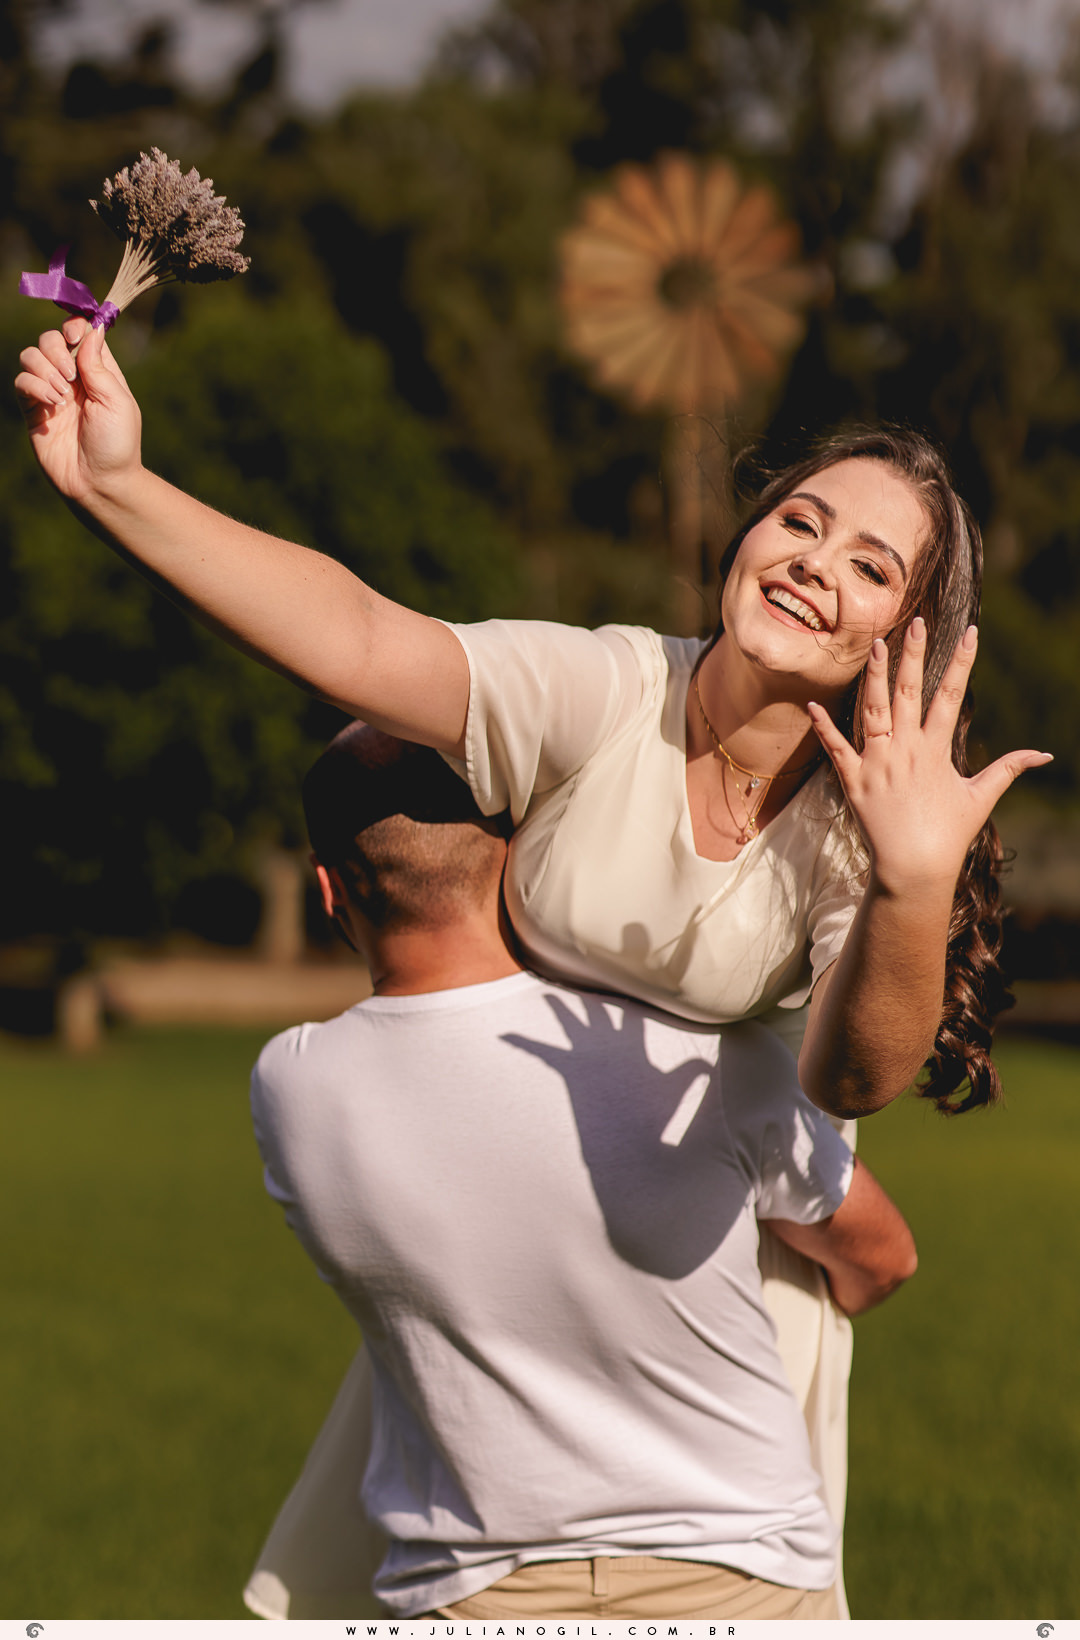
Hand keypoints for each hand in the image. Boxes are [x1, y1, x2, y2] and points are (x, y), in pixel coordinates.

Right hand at [14, 318, 141, 505]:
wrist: (99, 482)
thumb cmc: (117, 444)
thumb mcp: (116, 401)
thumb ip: (99, 365)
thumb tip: (90, 329)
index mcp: (98, 372)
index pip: (80, 334)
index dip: (74, 327)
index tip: (74, 337)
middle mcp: (73, 378)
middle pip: (50, 339)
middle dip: (55, 349)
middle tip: (69, 378)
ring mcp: (51, 392)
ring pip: (31, 356)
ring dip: (44, 370)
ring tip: (61, 397)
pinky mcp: (33, 409)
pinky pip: (22, 381)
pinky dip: (34, 386)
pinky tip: (52, 405)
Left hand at [807, 618, 1051, 894]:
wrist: (914, 869)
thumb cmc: (948, 835)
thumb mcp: (981, 798)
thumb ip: (1008, 769)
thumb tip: (1044, 754)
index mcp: (936, 750)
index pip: (951, 696)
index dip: (962, 662)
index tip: (970, 631)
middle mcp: (906, 750)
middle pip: (910, 693)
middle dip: (914, 655)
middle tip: (916, 623)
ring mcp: (878, 764)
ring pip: (873, 710)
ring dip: (874, 676)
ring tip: (875, 644)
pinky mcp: (853, 781)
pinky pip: (836, 749)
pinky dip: (824, 728)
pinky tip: (813, 705)